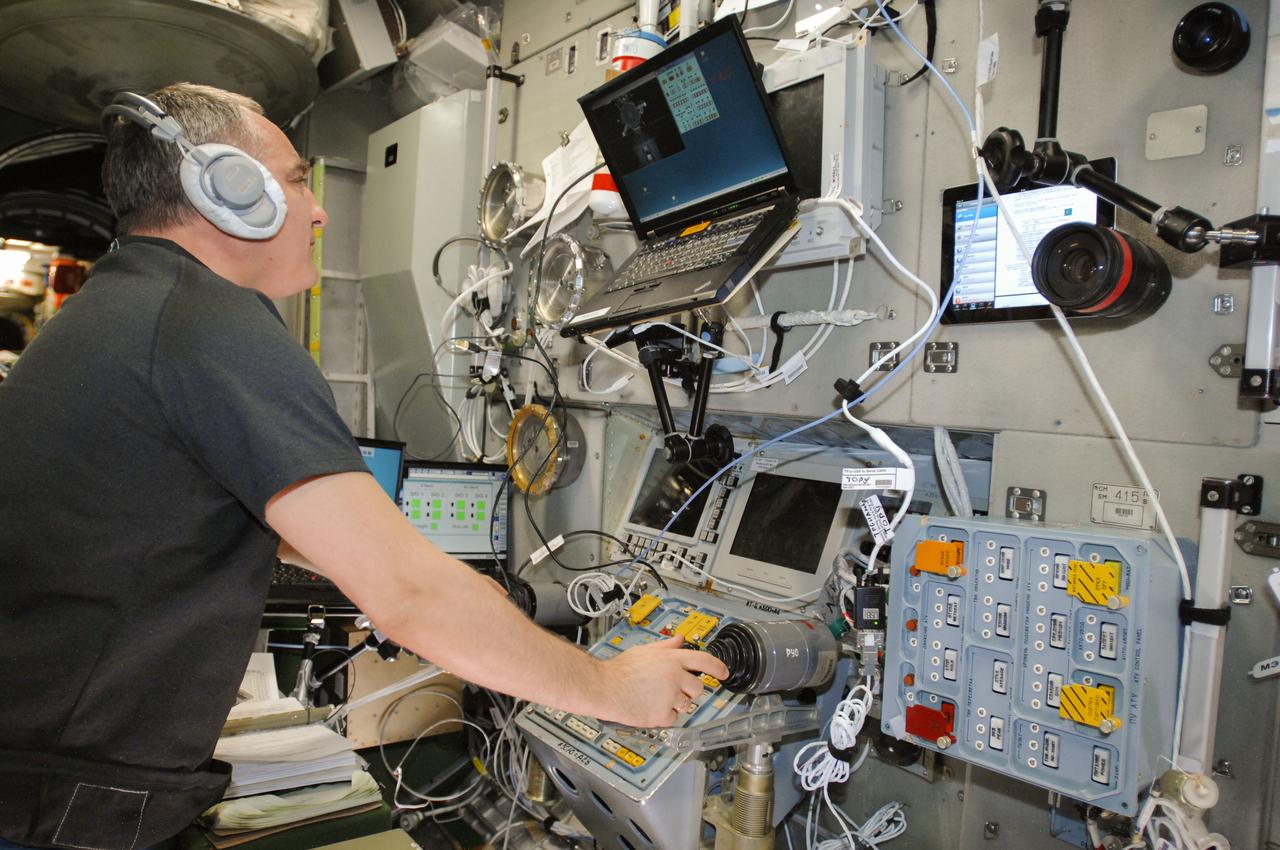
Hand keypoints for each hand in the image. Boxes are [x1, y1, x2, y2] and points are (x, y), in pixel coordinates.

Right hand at [594, 636, 729, 727]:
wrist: (604, 688)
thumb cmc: (619, 670)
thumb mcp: (644, 651)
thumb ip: (665, 647)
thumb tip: (679, 640)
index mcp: (671, 659)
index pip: (703, 661)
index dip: (717, 667)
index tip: (724, 673)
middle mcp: (674, 677)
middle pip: (697, 688)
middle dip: (689, 691)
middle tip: (672, 690)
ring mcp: (669, 697)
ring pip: (686, 705)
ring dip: (675, 704)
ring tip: (654, 698)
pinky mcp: (662, 714)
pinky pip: (673, 719)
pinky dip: (663, 717)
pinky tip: (649, 708)